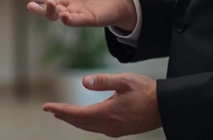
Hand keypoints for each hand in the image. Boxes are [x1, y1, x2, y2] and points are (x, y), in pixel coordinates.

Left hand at [43, 73, 160, 137]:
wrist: (164, 107)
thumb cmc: (146, 91)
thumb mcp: (124, 81)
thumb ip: (103, 81)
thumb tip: (84, 82)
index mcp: (108, 113)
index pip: (77, 114)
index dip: (60, 110)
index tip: (47, 107)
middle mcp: (109, 125)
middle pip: (79, 122)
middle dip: (64, 116)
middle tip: (50, 110)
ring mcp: (114, 130)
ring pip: (87, 127)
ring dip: (73, 120)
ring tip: (62, 114)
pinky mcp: (119, 130)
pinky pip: (96, 128)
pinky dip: (85, 123)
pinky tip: (83, 118)